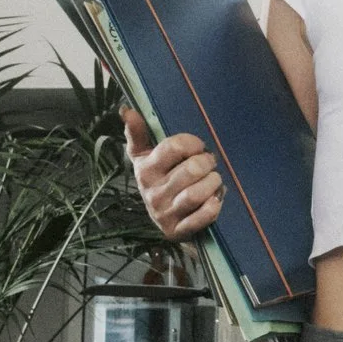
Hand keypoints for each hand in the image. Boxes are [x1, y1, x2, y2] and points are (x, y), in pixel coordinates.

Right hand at [122, 106, 222, 238]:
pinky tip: (216, 198)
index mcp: (145, 170)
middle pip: (192, 169)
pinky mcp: (178, 231)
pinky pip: (204, 215)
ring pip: (198, 193)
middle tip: (210, 164)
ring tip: (214, 180)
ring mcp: (164, 214)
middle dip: (208, 163)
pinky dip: (215, 205)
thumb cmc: (159, 180)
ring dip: (214, 183)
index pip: (174, 147)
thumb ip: (138, 133)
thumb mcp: (145, 157)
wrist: (164, 219)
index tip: (198, 147)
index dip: (193, 143)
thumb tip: (126, 110)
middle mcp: (152, 193)